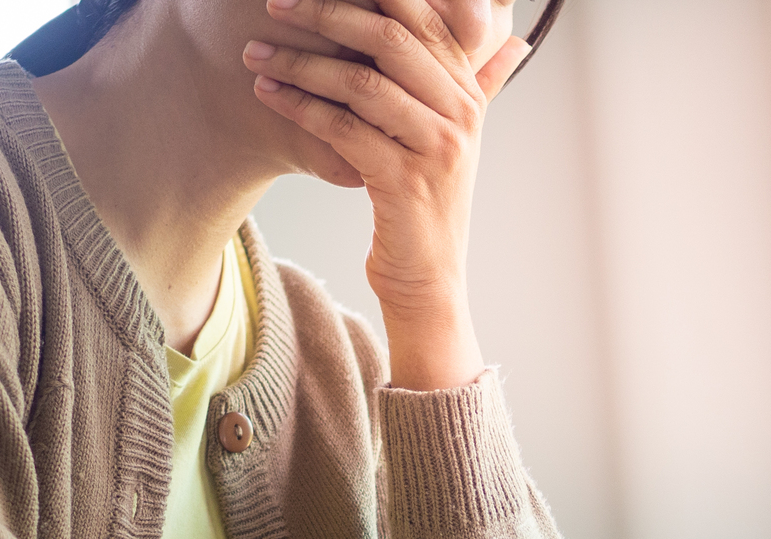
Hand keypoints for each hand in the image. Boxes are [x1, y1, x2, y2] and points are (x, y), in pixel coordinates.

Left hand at [243, 0, 526, 390]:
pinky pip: (343, 128)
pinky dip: (301, 107)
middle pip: (387, 40)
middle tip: (275, 6)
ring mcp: (436, 148)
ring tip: (257, 55)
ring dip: (299, 63)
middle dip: (325, 14)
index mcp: (468, 93)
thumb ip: (479, 84)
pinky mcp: (405, 181)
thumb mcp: (454, 138)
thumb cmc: (426, 205)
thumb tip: (514, 40)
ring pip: (360, 83)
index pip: (420, 18)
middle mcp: (460, 114)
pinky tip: (270, 96)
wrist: (429, 280)